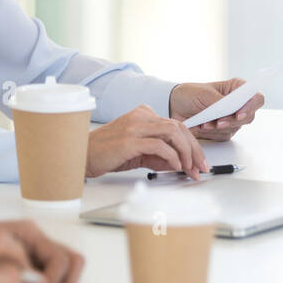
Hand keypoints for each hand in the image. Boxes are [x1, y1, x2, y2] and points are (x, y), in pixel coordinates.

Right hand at [87, 104, 208, 179]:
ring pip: (173, 133)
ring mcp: (135, 126)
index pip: (177, 125)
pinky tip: (175, 167)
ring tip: (189, 169)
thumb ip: (159, 156)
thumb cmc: (107, 154)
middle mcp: (141, 116)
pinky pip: (159, 145)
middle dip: (194, 149)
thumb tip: (181, 164)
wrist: (82, 156)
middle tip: (200, 167)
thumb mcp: (138, 153)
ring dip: (186, 153)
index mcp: (143, 114)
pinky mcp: (130, 140)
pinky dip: (172, 156)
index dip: (192, 144)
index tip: (199, 161)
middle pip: (179, 127)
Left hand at [168, 79, 264, 140]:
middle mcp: (237, 105)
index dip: (251, 106)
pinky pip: (224, 136)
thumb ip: (221, 102)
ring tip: (204, 122)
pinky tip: (202, 127)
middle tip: (218, 122)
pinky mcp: (222, 131)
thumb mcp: (205, 94)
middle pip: (248, 116)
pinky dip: (212, 133)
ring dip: (219, 127)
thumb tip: (232, 109)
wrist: (174, 107)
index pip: (256, 97)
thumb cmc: (189, 94)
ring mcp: (231, 118)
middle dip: (232, 120)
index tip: (239, 113)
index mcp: (236, 89)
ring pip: (236, 128)